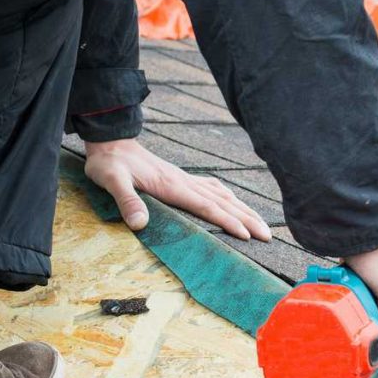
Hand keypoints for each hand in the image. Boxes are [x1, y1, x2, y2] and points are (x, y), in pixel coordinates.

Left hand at [83, 139, 270, 240]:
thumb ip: (128, 201)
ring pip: (223, 196)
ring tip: (261, 224)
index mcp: (173, 186)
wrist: (110, 141)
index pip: (208, 207)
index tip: (248, 235)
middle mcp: (185, 182)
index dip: (228, 221)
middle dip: (248, 219)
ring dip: (244, 210)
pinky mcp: (181, 178)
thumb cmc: (109, 164)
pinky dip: (228, 197)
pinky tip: (233, 202)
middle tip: (268, 236)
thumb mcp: (112, 182)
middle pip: (224, 203)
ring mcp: (185, 179)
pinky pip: (213, 188)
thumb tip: (140, 224)